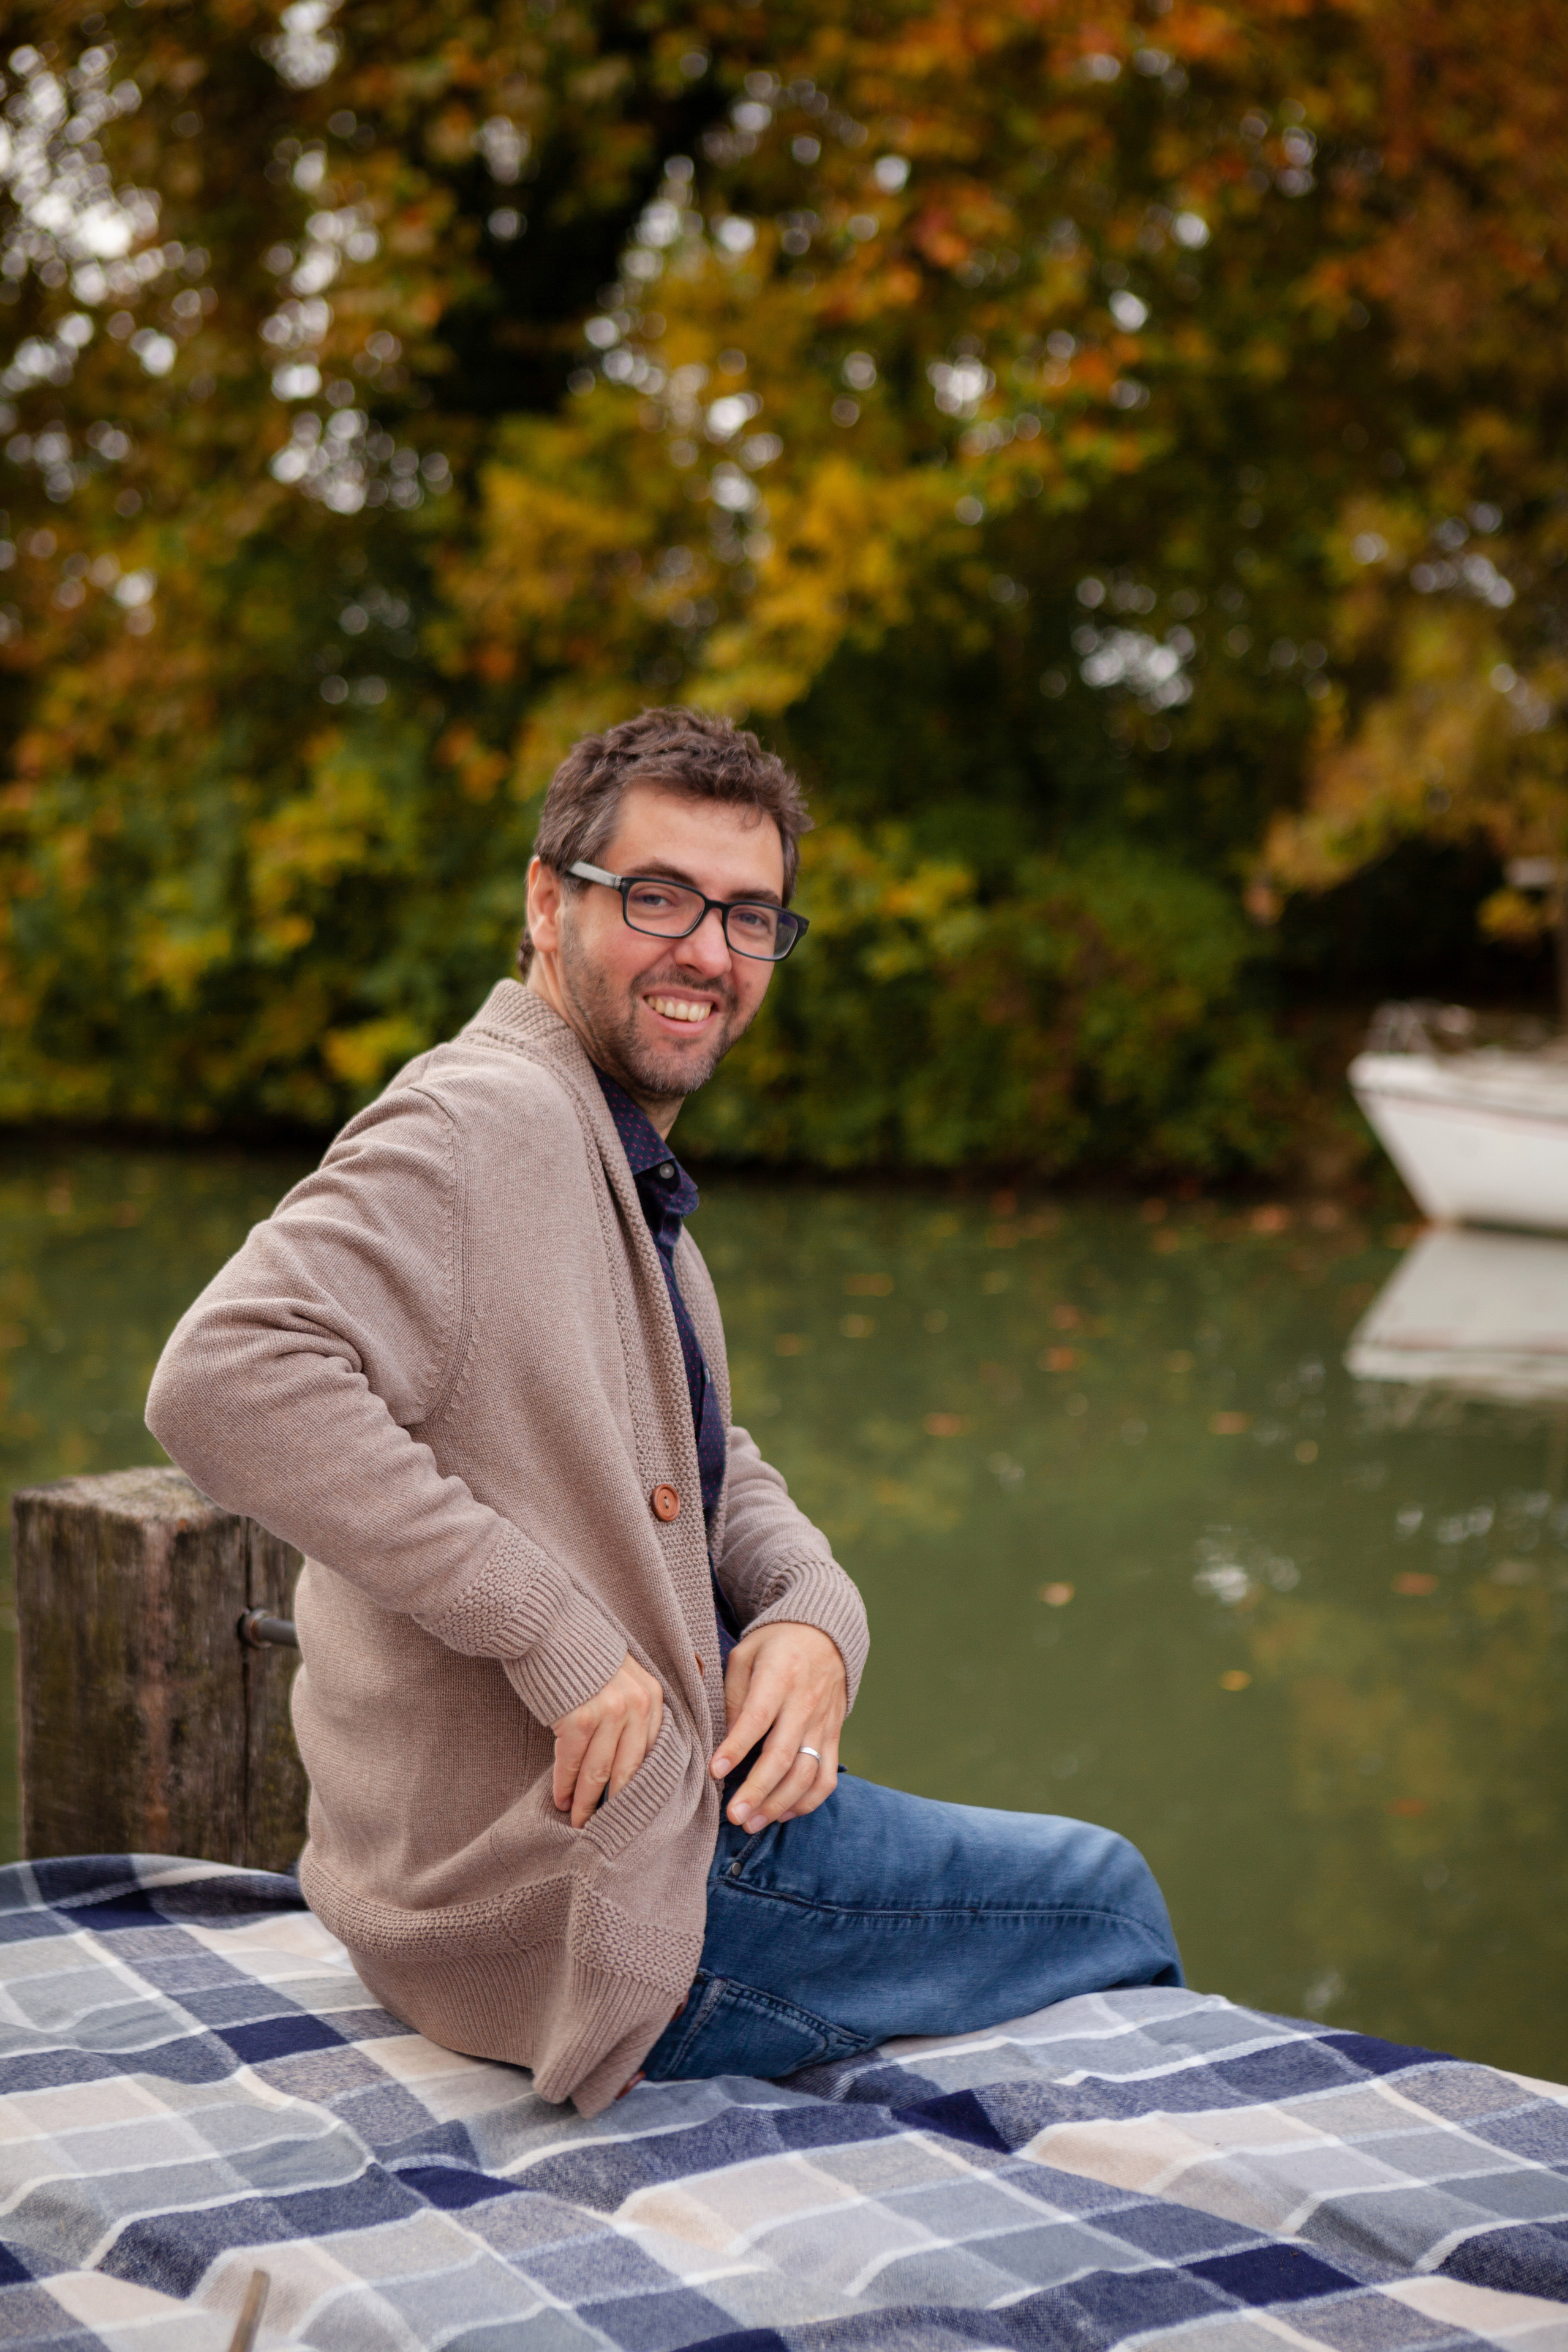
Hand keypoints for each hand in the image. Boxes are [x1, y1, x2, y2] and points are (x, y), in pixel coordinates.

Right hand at [551, 1655, 663, 1829]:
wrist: (547, 1623)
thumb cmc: (581, 1650)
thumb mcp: (622, 1674)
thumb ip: (631, 1707)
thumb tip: (626, 1753)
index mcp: (653, 1696)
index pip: (649, 1752)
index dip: (637, 1784)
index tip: (629, 1806)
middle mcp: (637, 1707)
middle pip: (628, 1769)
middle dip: (614, 1802)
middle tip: (604, 1826)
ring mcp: (609, 1714)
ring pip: (599, 1773)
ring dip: (586, 1801)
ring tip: (578, 1820)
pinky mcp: (579, 1720)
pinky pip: (572, 1764)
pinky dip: (564, 1785)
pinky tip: (560, 1799)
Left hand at [710, 1622, 846, 1831]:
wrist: (825, 1634)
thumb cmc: (774, 1646)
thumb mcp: (745, 1655)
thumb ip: (735, 1696)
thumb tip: (724, 1744)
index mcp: (779, 1676)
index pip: (757, 1717)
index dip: (736, 1746)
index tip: (714, 1771)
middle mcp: (805, 1703)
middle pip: (783, 1756)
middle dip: (757, 1791)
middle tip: (733, 1816)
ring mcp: (823, 1724)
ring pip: (807, 1774)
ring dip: (779, 1805)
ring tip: (751, 1823)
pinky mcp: (833, 1737)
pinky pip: (826, 1778)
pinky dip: (807, 1802)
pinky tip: (782, 1813)